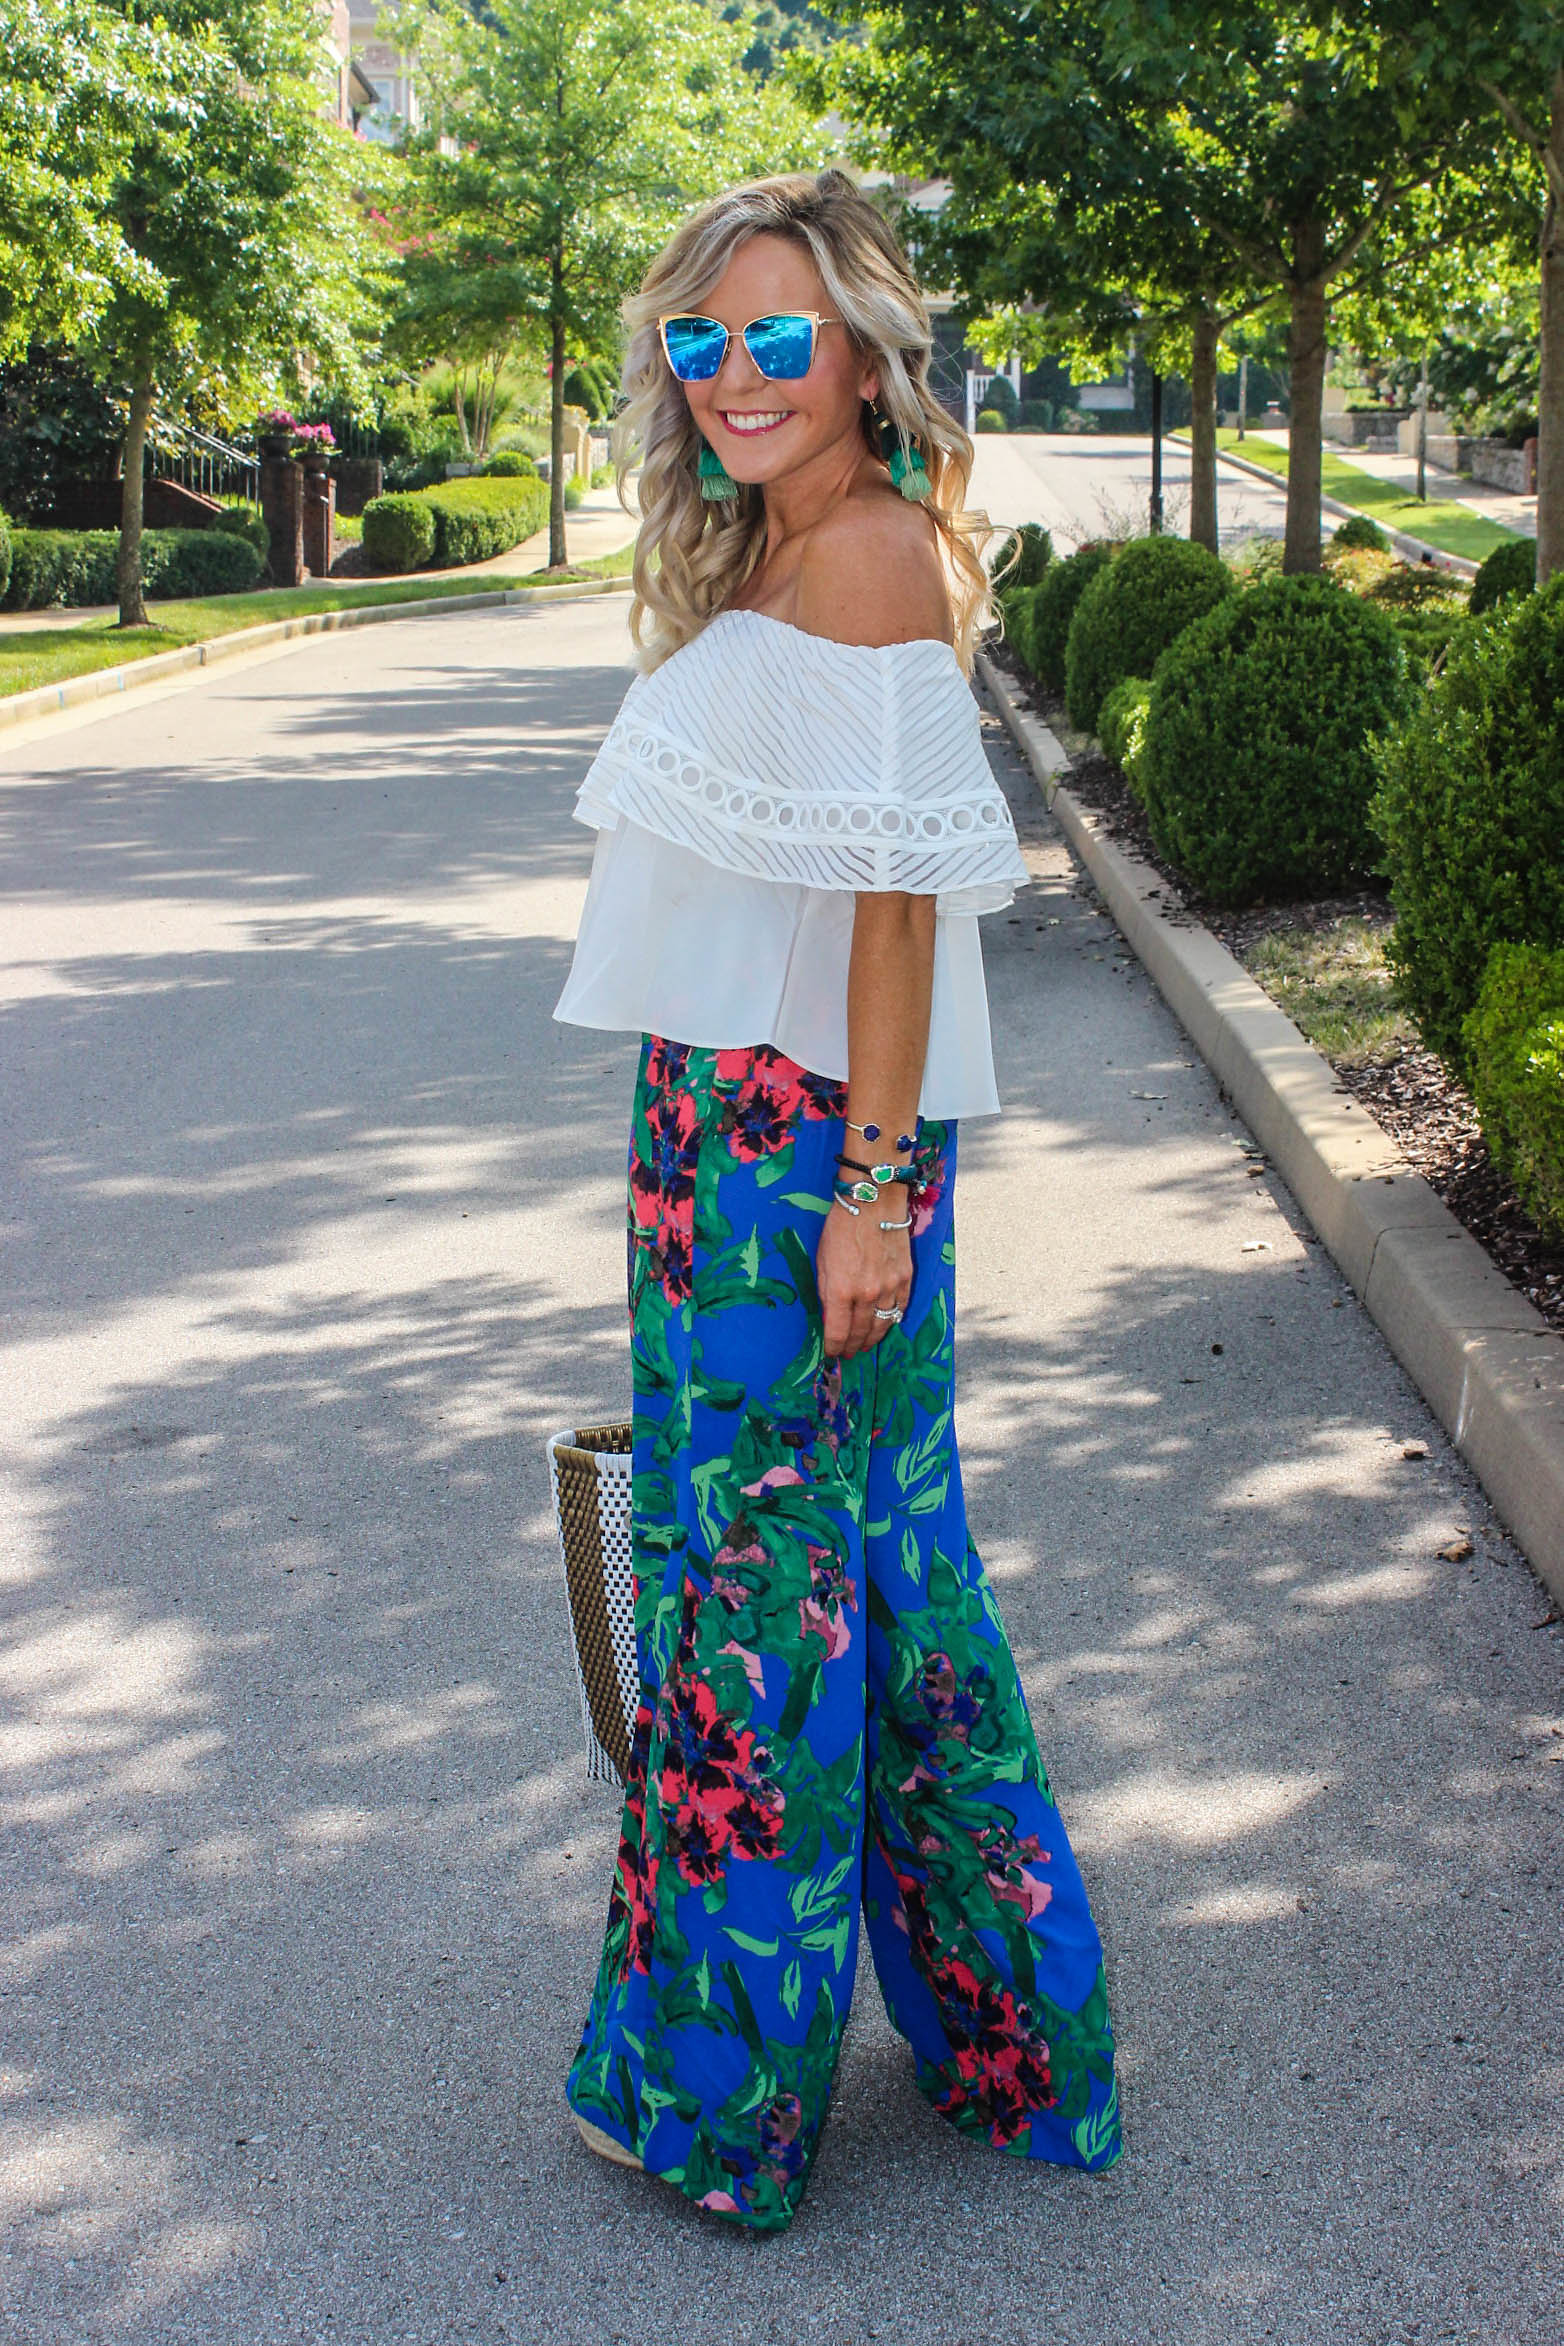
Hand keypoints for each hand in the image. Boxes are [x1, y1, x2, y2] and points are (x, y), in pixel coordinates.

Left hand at [816, 1196, 911, 1357]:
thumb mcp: (822, 1261)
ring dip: (872, 1339)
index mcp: (842, 1291)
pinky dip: (892, 1321)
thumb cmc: (841, 1227)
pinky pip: (900, 1309)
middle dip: (852, 1346)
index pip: (838, 1332)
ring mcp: (889, 1288)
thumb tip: (831, 1316)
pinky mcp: (905, 1278)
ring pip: (882, 1325)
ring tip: (865, 1346)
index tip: (831, 1353)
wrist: (873, 1203)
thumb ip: (827, 1292)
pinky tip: (884, 1325)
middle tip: (848, 1354)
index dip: (834, 1346)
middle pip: (860, 1333)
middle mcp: (867, 1294)